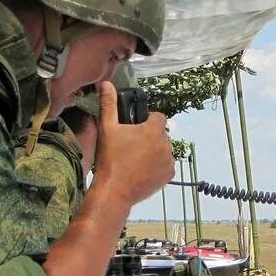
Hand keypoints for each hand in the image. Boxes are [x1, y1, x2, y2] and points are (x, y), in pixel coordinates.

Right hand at [92, 81, 174, 204]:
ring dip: (154, 150)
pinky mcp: (169, 175)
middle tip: (131, 145)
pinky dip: (157, 165)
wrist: (114, 191)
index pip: (158, 116)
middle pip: (161, 133)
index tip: (134, 129)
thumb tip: (106, 84)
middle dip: (150, 136)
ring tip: (135, 159)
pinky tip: (142, 169)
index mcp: (154, 130)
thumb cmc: (110, 159)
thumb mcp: (107, 129)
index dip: (146, 120)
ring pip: (163, 148)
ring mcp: (169, 161)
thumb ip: (109, 105)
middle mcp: (166, 144)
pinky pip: (166, 164)